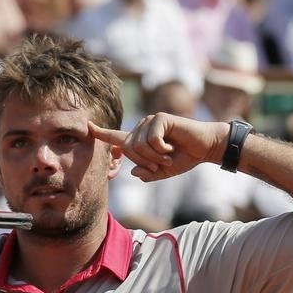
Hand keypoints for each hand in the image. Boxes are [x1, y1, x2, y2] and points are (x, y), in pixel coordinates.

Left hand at [89, 114, 227, 181]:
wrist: (204, 148)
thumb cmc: (184, 158)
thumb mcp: (163, 171)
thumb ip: (147, 174)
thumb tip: (134, 172)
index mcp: (139, 139)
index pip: (116, 137)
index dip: (101, 133)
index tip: (87, 126)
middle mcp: (142, 128)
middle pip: (128, 149)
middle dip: (143, 162)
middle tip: (160, 165)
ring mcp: (150, 121)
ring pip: (138, 145)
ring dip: (154, 157)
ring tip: (167, 157)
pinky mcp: (160, 118)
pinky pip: (151, 140)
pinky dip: (161, 149)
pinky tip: (171, 147)